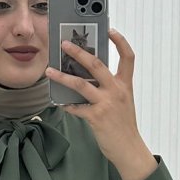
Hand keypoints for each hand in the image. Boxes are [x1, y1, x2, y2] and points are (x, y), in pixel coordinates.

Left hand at [45, 27, 145, 164]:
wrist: (129, 149)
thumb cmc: (124, 126)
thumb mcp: (123, 102)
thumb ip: (110, 89)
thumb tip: (88, 79)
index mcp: (125, 85)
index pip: (128, 57)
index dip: (120, 41)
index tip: (110, 30)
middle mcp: (116, 91)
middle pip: (97, 65)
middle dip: (79, 52)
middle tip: (65, 44)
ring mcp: (106, 104)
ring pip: (81, 84)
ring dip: (63, 76)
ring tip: (50, 70)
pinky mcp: (96, 117)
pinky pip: (76, 108)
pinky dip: (66, 105)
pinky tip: (59, 102)